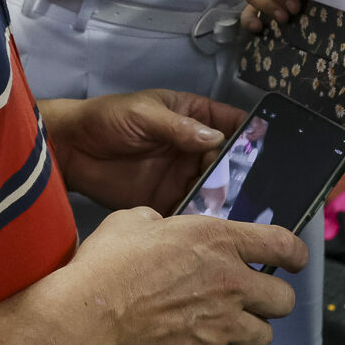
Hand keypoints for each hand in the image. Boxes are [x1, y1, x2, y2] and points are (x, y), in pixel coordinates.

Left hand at [43, 89, 245, 211]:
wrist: (72, 150)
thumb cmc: (108, 119)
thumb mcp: (144, 114)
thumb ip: (178, 127)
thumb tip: (217, 139)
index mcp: (193, 118)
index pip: (232, 124)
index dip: (253, 136)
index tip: (272, 152)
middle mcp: (194, 148)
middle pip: (230, 162)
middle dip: (244, 175)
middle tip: (260, 192)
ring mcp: (183, 176)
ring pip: (216, 188)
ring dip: (228, 199)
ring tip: (245, 214)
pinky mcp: (168, 200)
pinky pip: (193, 211)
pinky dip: (204, 219)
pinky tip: (216, 229)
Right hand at [49, 207, 306, 344]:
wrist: (88, 317)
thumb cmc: (107, 264)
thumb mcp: (134, 221)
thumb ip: (163, 224)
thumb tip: (164, 230)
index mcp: (218, 241)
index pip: (282, 245)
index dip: (295, 253)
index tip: (293, 260)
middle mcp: (230, 283)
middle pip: (284, 300)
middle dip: (271, 300)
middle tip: (250, 300)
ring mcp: (221, 326)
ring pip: (262, 337)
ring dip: (244, 331)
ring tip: (216, 327)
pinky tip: (178, 344)